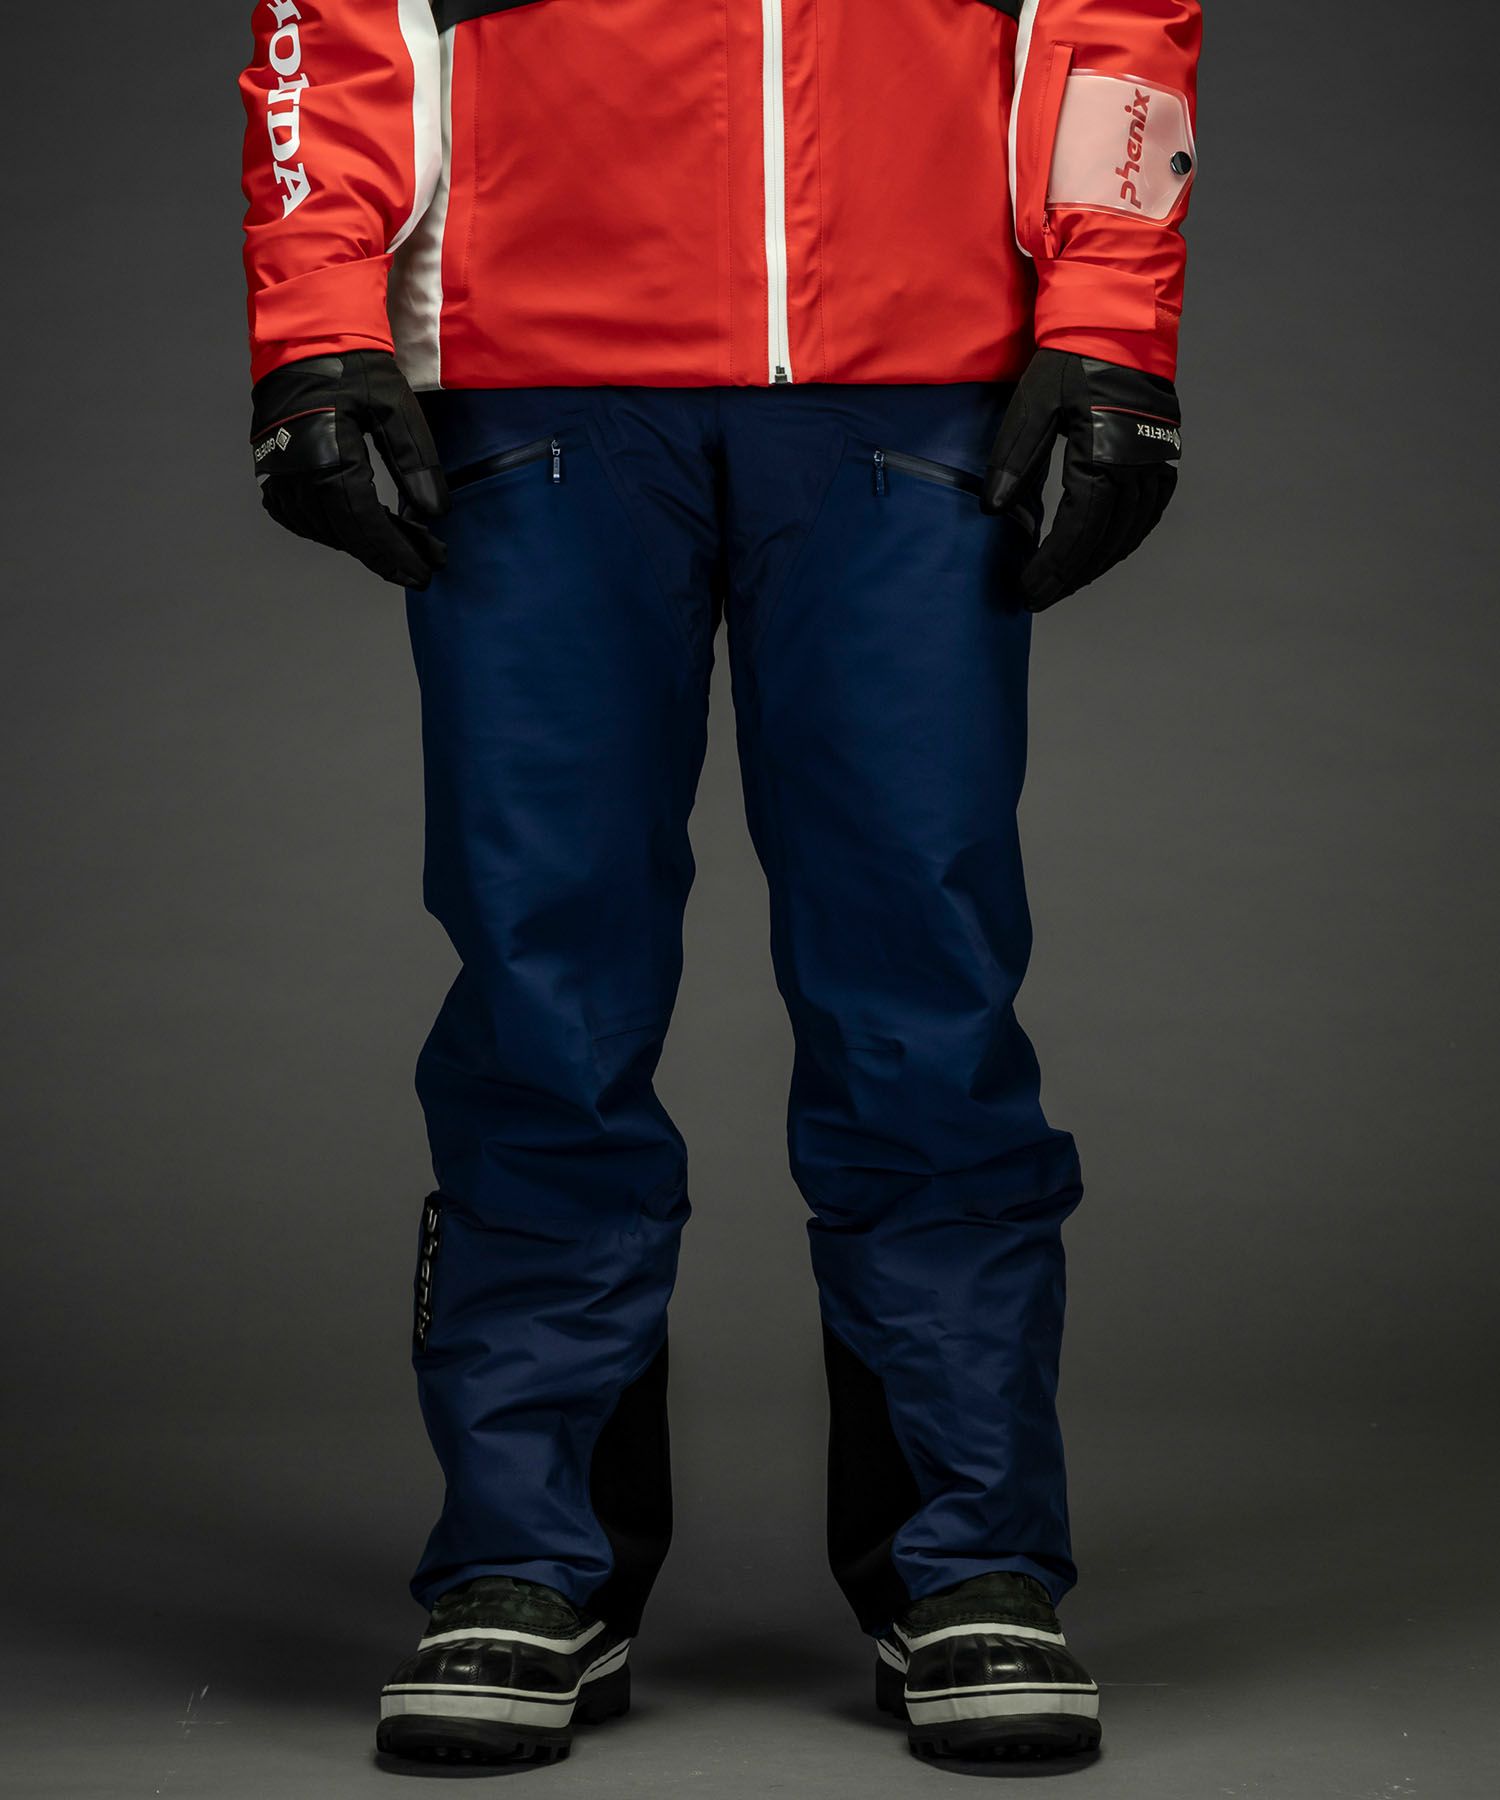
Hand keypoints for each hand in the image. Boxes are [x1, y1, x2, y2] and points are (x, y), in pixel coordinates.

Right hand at [250, 350, 449, 588]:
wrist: (303, 336)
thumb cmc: (351, 364)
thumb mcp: (395, 405)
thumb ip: (415, 460)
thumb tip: (435, 513)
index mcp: (328, 455)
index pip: (365, 522)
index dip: (395, 553)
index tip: (425, 573)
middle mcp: (296, 471)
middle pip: (344, 534)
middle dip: (385, 555)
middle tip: (421, 568)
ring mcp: (277, 473)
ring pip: (321, 529)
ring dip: (360, 543)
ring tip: (398, 546)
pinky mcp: (270, 469)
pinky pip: (298, 517)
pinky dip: (329, 529)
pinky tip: (355, 530)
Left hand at [982, 350, 1180, 611]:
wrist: (1119, 325)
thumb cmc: (1071, 362)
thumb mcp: (1033, 406)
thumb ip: (1014, 460)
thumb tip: (994, 510)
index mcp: (1104, 455)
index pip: (1078, 531)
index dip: (1052, 567)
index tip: (1028, 590)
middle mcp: (1139, 466)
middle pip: (1105, 541)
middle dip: (1071, 575)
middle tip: (1039, 597)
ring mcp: (1157, 464)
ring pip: (1129, 533)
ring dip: (1096, 564)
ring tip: (1064, 583)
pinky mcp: (1163, 458)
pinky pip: (1147, 515)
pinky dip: (1122, 541)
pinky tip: (1101, 554)